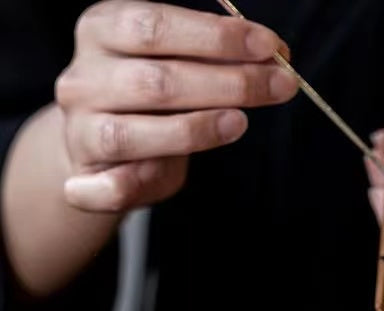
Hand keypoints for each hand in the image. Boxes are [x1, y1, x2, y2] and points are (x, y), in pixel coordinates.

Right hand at [55, 0, 297, 211]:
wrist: (96, 150)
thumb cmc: (146, 104)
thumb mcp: (175, 67)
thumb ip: (213, 59)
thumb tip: (272, 52)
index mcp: (103, 31)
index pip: (157, 26)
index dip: (217, 36)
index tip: (270, 46)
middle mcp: (84, 79)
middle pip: (156, 81)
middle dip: (228, 83)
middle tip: (279, 86)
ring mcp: (80, 131)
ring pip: (132, 133)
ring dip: (195, 129)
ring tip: (240, 123)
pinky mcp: (85, 180)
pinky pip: (108, 186)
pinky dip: (130, 184)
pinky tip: (159, 176)